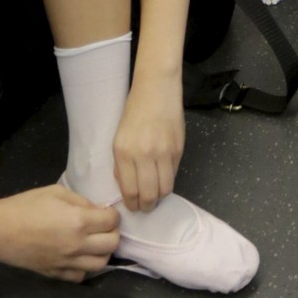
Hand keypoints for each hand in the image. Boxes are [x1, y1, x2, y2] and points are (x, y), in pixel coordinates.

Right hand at [0, 184, 120, 279]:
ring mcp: (68, 263)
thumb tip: (96, 211)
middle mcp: (78, 245)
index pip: (111, 221)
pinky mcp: (56, 274)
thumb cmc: (25, 206)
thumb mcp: (56, 192)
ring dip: (102, 252)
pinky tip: (78, 257)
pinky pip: (81, 276)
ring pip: (101, 264)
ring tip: (94, 243)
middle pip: (112, 244)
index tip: (106, 212)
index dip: (112, 214)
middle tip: (103, 227)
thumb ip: (80, 201)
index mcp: (79, 222)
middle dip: (112, 233)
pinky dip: (85, 268)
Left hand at [113, 74, 184, 211]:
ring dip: (160, 196)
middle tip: (145, 207)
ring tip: (155, 195)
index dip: (132, 204)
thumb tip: (126, 188)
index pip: (130, 191)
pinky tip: (162, 177)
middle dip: (147, 206)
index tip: (133, 207)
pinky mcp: (179, 149)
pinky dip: (168, 180)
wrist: (156, 90)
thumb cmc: (133, 113)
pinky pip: (174, 174)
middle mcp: (144, 155)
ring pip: (165, 188)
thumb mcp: (118, 139)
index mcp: (124, 153)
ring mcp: (164, 153)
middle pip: (149, 195)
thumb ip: (121, 165)